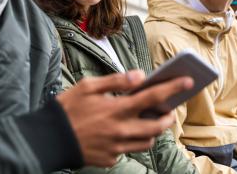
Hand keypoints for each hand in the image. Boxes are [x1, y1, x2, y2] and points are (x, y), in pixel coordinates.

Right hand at [57, 70, 192, 166]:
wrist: (48, 139)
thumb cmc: (67, 108)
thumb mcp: (88, 86)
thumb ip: (116, 81)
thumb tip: (140, 75)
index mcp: (117, 109)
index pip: (153, 97)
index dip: (173, 88)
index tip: (188, 81)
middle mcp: (121, 130)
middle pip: (157, 125)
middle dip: (168, 117)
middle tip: (168, 110)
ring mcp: (116, 147)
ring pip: (147, 141)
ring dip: (153, 130)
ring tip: (149, 121)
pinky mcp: (110, 159)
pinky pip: (128, 151)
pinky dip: (131, 141)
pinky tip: (121, 133)